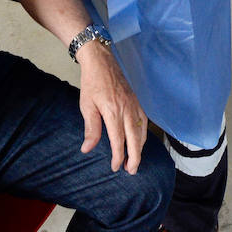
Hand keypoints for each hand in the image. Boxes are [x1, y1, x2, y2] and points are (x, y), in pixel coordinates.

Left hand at [74, 41, 147, 173]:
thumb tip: (87, 149)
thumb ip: (91, 129)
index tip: (115, 167)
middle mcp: (127, 110)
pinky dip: (143, 134)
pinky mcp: (137, 101)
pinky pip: (144, 121)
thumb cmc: (92, 83)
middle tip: (131, 171)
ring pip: (142, 132)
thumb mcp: (87, 106)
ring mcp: (134, 105)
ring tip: (135, 160)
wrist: (102, 61)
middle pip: (135, 140)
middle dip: (134, 158)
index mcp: (113, 112)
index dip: (118, 157)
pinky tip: (139, 140)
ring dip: (140, 148)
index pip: (118, 141)